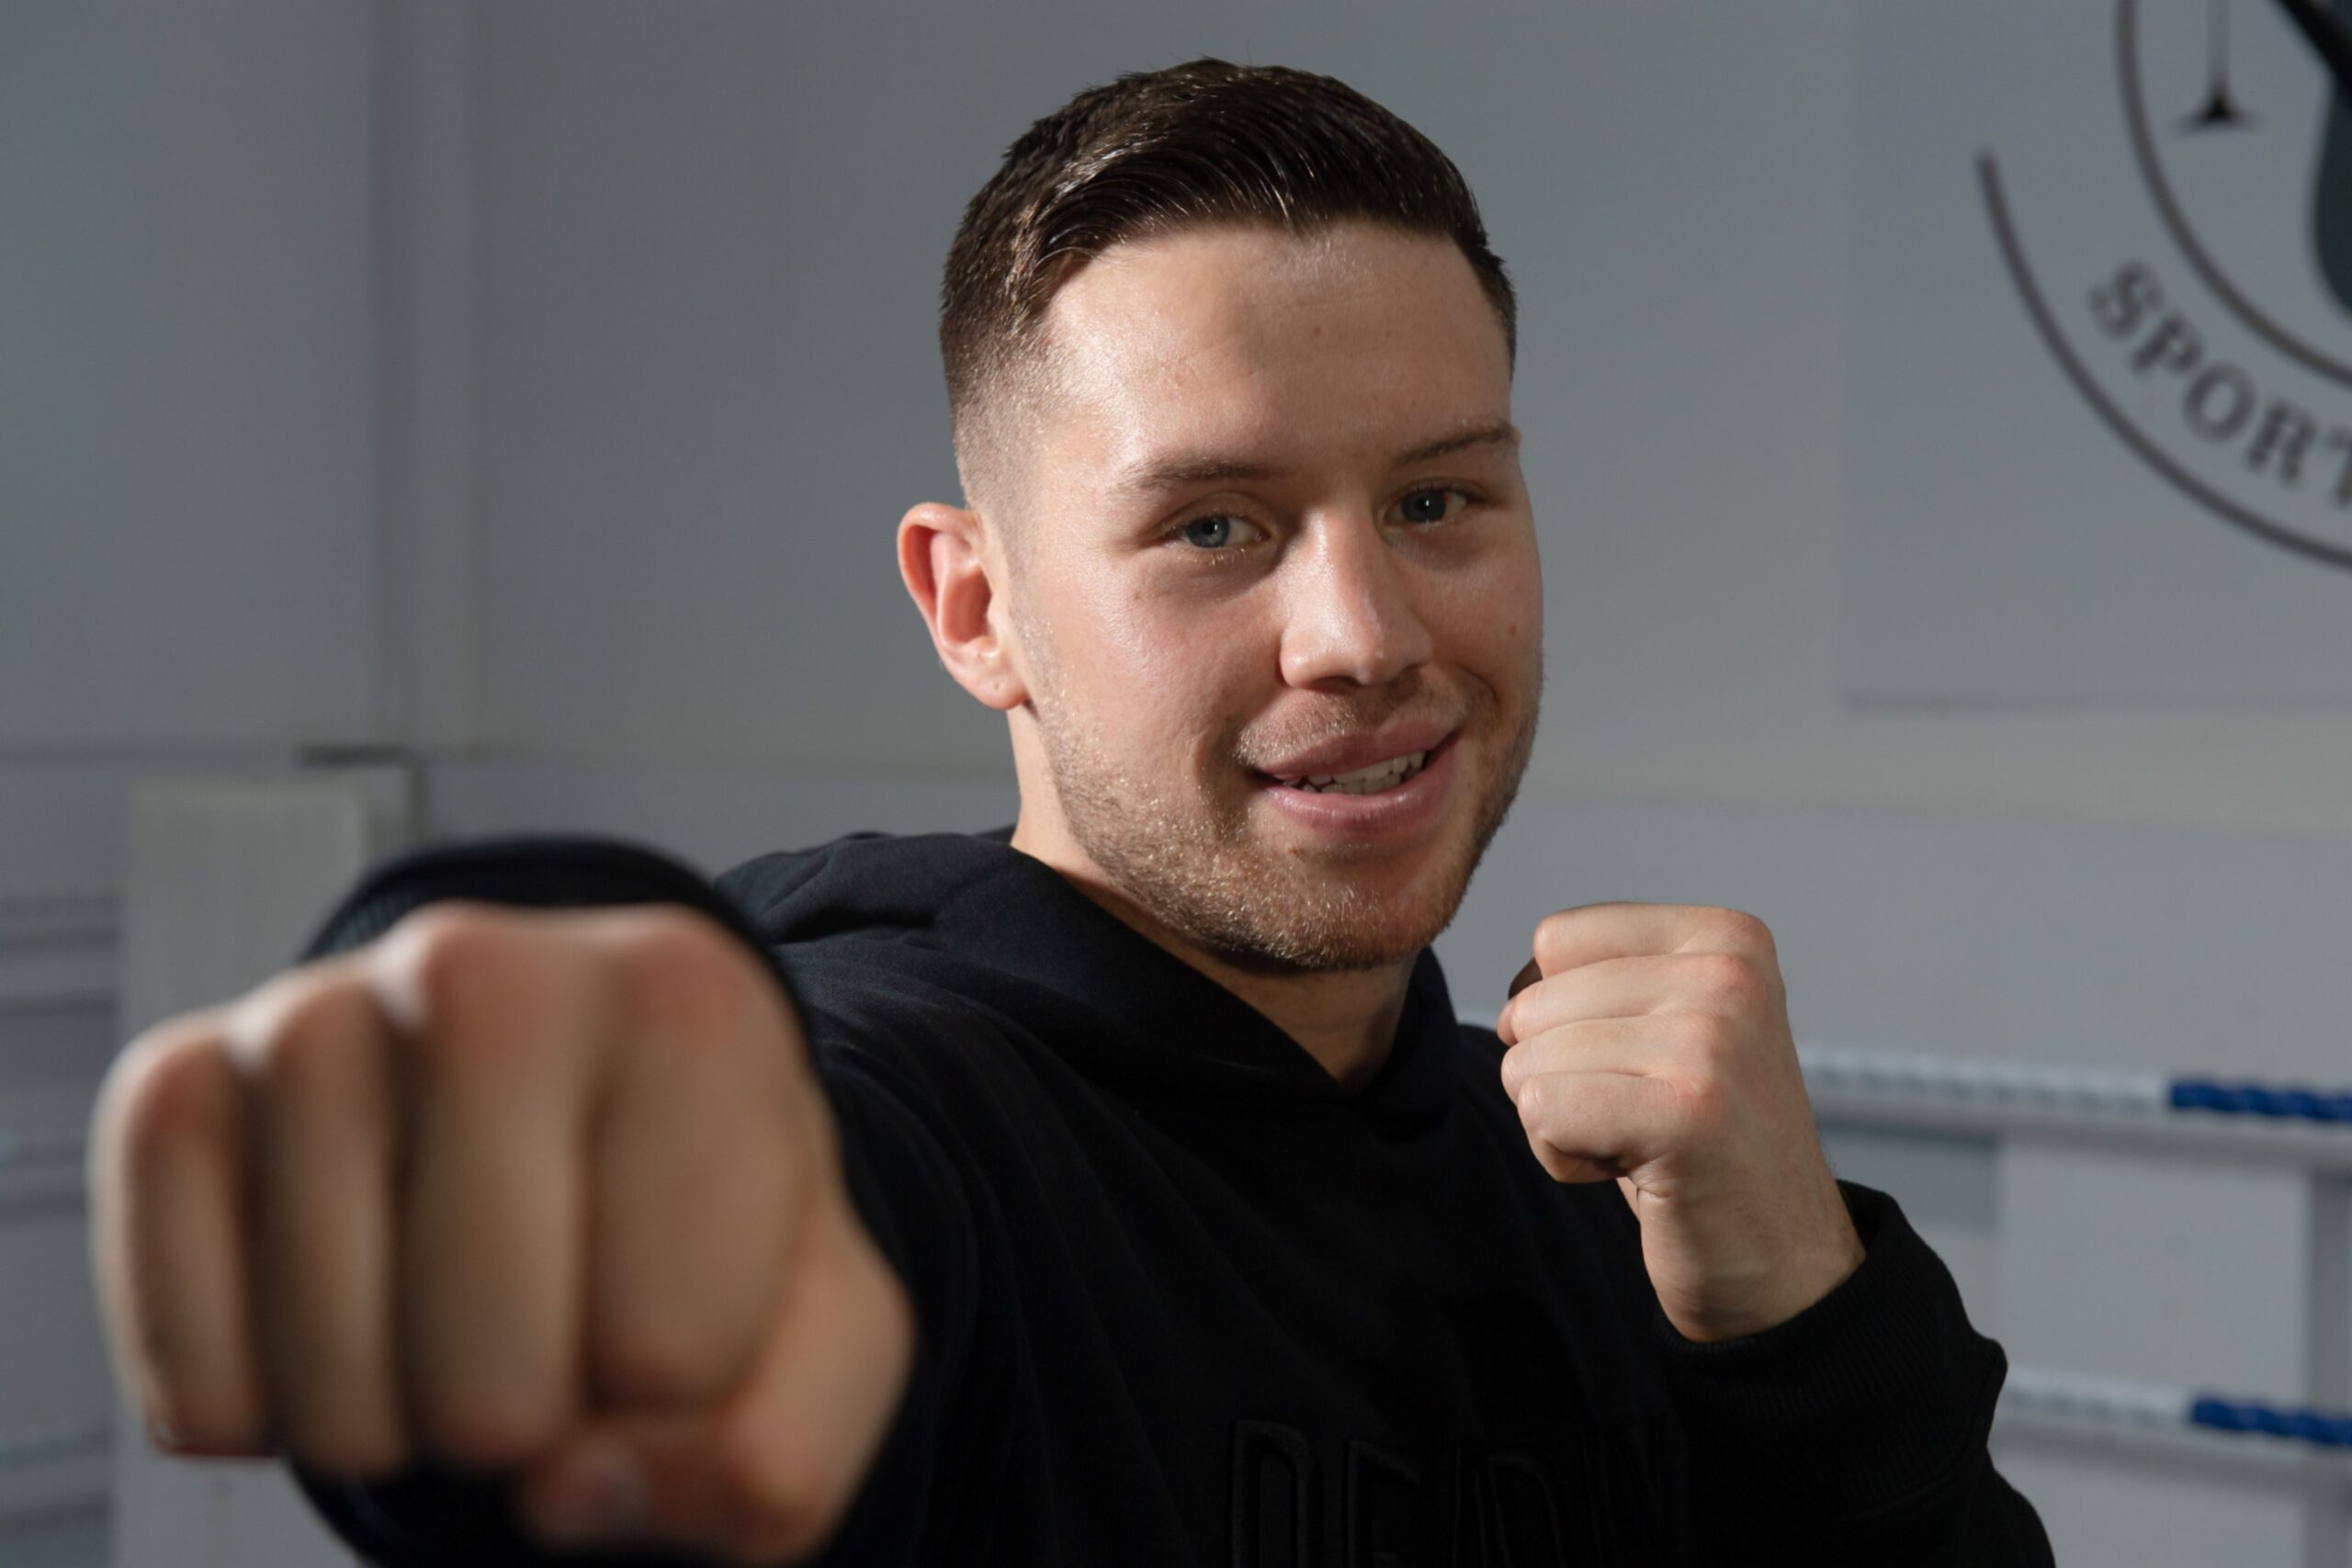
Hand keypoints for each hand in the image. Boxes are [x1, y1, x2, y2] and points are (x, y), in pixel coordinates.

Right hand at [87, 900, 911, 1564]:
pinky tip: (346, 1305)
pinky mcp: (171, 1090)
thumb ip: (771, 1453)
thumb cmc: (707, 1238)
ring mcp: (311, 1018)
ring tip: (460, 1308)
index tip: (685, 1291)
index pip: (672, 1352)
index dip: (683, 1388)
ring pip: (342, 1401)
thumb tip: (568, 1489)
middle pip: (496, 1391)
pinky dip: (268, 1414)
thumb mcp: (825, 1347)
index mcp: (689, 1002)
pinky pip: (197, 1388)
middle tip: (562, 1320)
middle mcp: (485, 967)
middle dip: (540, 1421)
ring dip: (407, 1423)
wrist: (567, 1136)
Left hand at [1496, 903, 1863, 1342]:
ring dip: (1562, 1123)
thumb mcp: (1672, 1029)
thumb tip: (1514, 987)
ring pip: (1528, 1061)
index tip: (1635, 1067)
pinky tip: (1632, 1173)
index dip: (1561, 1016)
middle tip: (1643, 1119)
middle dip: (1559, 1076)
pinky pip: (1541, 1111)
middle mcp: (1728, 973)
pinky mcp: (1686, 1113)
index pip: (1555, 940)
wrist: (1787, 1265)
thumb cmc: (1705, 1146)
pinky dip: (1561, 1157)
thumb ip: (1605, 980)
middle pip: (1533, 1004)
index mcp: (1727, 936)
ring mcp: (1712, 1041)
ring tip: (1643, 1145)